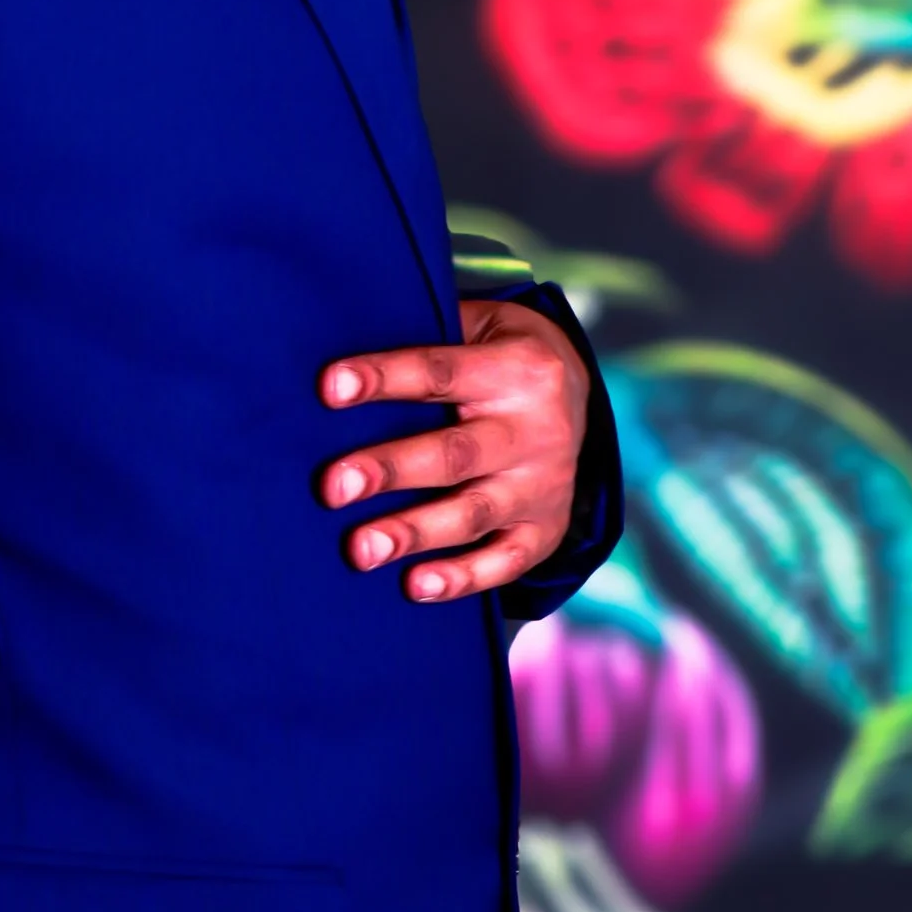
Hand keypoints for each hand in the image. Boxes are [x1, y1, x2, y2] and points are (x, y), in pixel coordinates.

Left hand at [320, 298, 589, 602]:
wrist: (583, 396)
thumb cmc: (500, 356)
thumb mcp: (483, 325)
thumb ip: (429, 331)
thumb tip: (344, 344)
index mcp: (516, 369)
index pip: (439, 373)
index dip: (384, 379)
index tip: (329, 388)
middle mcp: (536, 429)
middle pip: (454, 454)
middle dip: (389, 470)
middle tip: (331, 487)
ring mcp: (543, 485)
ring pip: (473, 513)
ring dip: (413, 532)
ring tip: (359, 550)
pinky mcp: (545, 530)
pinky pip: (505, 562)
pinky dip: (462, 578)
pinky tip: (414, 586)